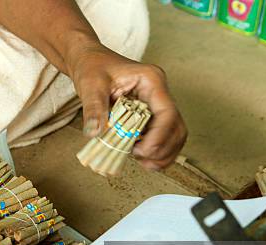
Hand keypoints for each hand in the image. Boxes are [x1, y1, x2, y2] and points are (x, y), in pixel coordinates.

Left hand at [68, 44, 186, 169]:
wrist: (89, 61)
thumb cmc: (92, 67)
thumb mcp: (90, 86)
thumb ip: (94, 108)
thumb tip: (94, 132)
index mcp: (151, 80)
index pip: (167, 112)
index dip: (159, 136)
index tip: (142, 151)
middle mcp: (159, 93)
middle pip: (176, 126)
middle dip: (163, 148)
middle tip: (142, 159)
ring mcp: (157, 105)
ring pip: (174, 134)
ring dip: (163, 153)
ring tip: (145, 163)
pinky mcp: (151, 115)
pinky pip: (163, 136)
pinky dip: (158, 151)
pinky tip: (144, 160)